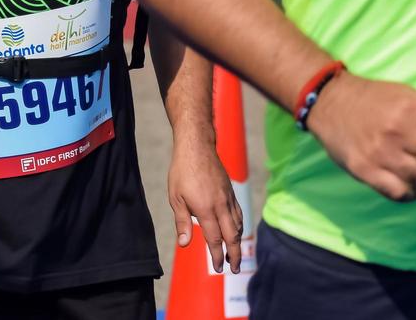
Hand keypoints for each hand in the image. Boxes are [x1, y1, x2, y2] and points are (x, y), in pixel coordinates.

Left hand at [168, 137, 244, 273]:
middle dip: (235, 254)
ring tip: (234, 254)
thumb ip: (182, 222)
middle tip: (234, 269)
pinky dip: (239, 226)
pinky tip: (235, 231)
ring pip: (238, 225)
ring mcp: (228, 198)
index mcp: (206, 210)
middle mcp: (221, 206)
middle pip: (232, 236)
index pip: (215, 239)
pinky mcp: (231, 192)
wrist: (197, 147)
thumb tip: (184, 244)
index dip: (217, 256)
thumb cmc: (182, 172)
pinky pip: (238, 213)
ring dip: (238, 242)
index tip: (219, 268)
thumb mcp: (176, 198)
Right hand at [305, 72, 415, 201]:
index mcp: (412, 108)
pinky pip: (402, 193)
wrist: (328, 101)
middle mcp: (400, 130)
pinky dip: (410, 193)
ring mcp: (382, 152)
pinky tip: (408, 186)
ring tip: (407, 163)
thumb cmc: (372, 98)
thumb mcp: (406, 98)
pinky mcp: (366, 170)